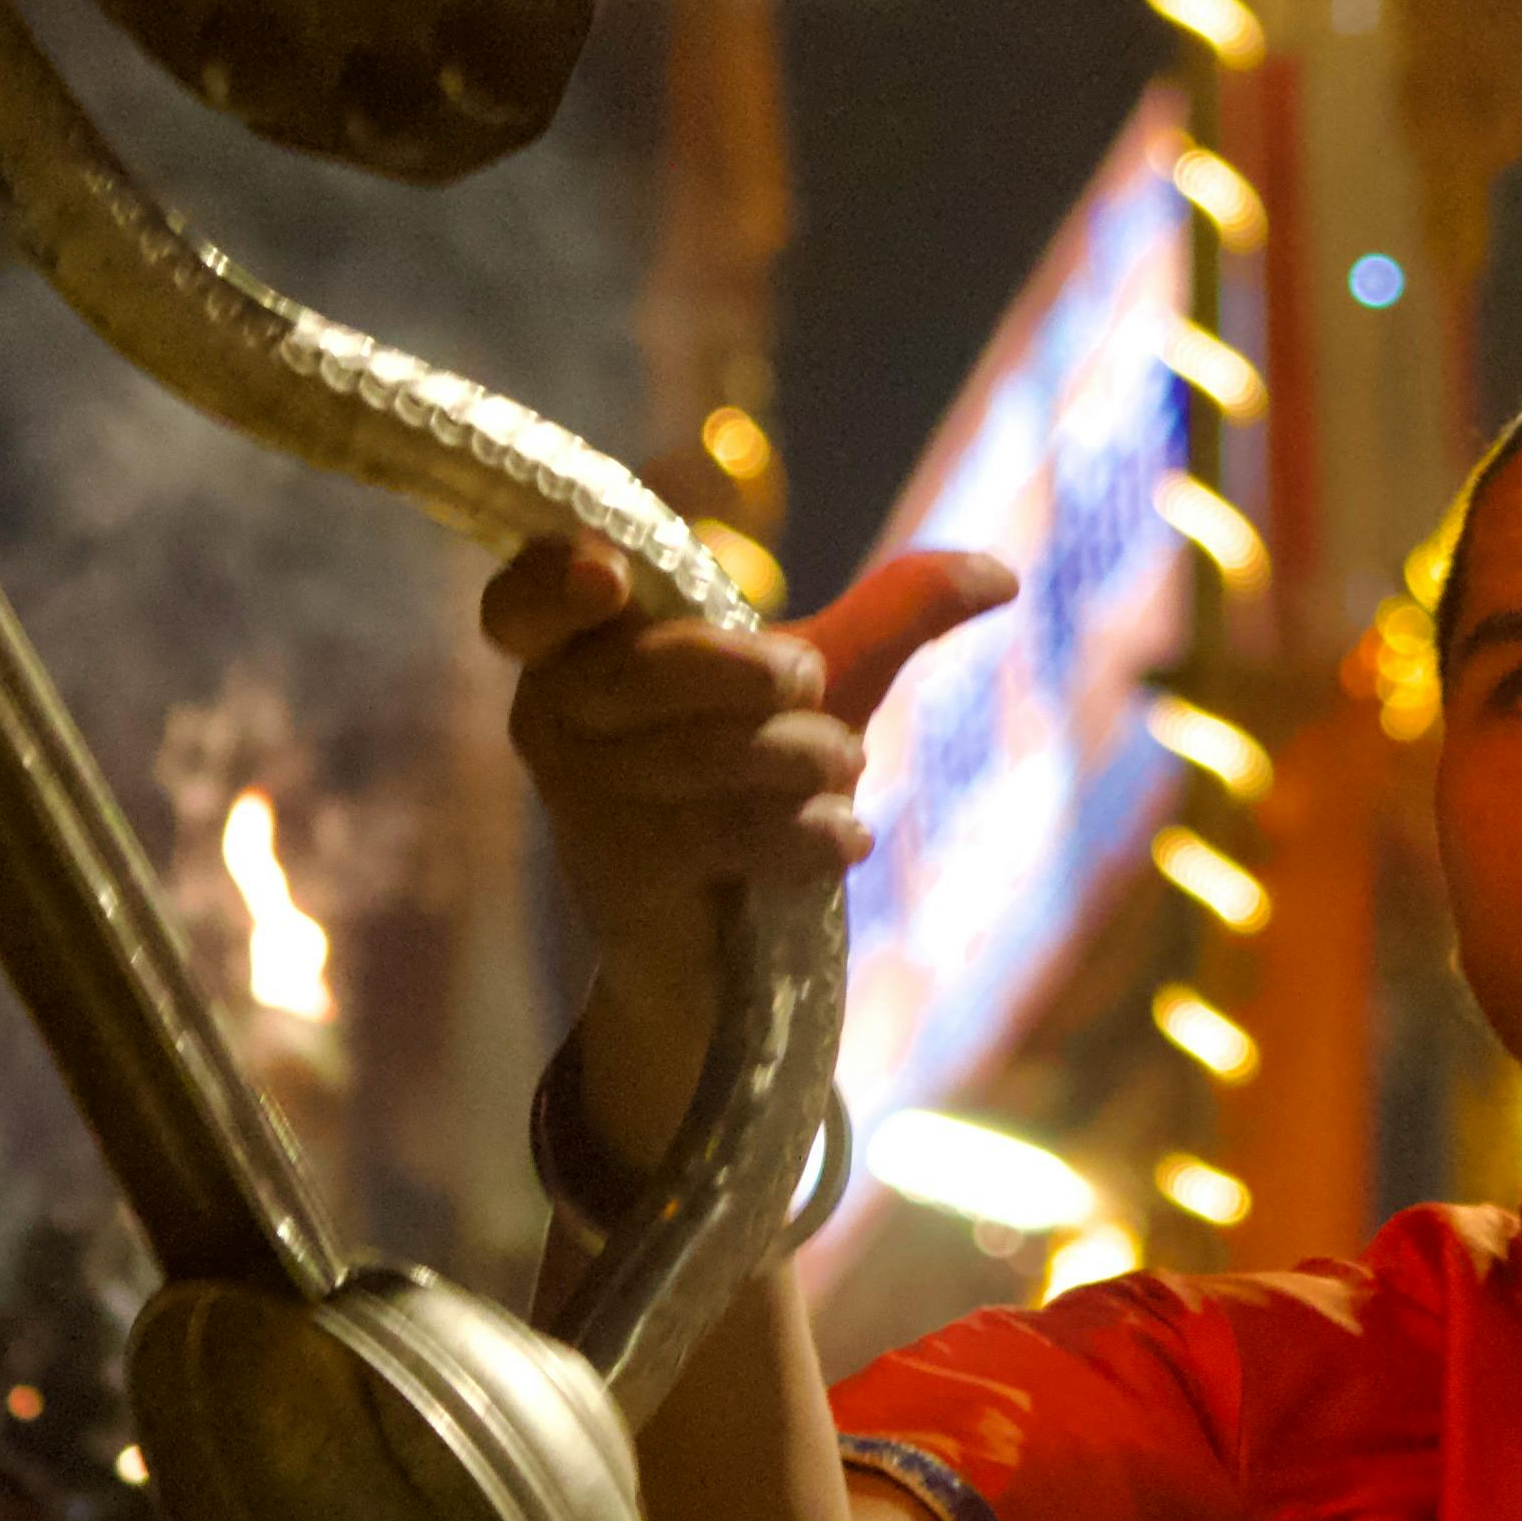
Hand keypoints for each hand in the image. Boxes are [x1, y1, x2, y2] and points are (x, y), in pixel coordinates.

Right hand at [484, 536, 1011, 1168]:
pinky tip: (841, 840)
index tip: (609, 574)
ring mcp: (581, 805)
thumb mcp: (811, 682)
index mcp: (576, 649)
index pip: (520, 602)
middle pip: (658, 670)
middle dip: (754, 673)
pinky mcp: (624, 878)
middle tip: (809, 678)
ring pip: (716, 755)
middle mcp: (552, 719)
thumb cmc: (742, 779)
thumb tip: (1001, 573)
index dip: (552, 579)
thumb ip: (888, 613)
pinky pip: (734, 833)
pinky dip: (811, 835)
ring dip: (809, 761)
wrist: (710, 947)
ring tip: (837, 773)